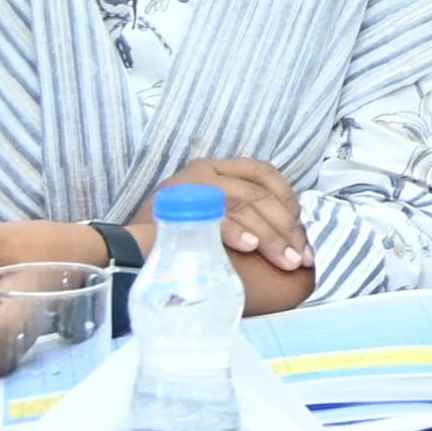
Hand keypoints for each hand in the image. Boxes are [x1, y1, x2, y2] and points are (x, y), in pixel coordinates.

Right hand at [153, 155, 311, 282]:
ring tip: (285, 261)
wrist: (129, 248)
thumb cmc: (179, 238)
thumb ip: (246, 217)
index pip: (264, 173)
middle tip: (300, 260)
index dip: (289, 201)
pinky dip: (235, 232)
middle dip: (286, 229)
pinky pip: (214, 216)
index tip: (302, 235)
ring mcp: (190, 186)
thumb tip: (290, 241)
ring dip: (270, 236)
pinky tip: (250, 248)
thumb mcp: (214, 217)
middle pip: (259, 194)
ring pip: (243, 204)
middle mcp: (205, 172)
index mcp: (218, 169)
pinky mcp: (176, 205)